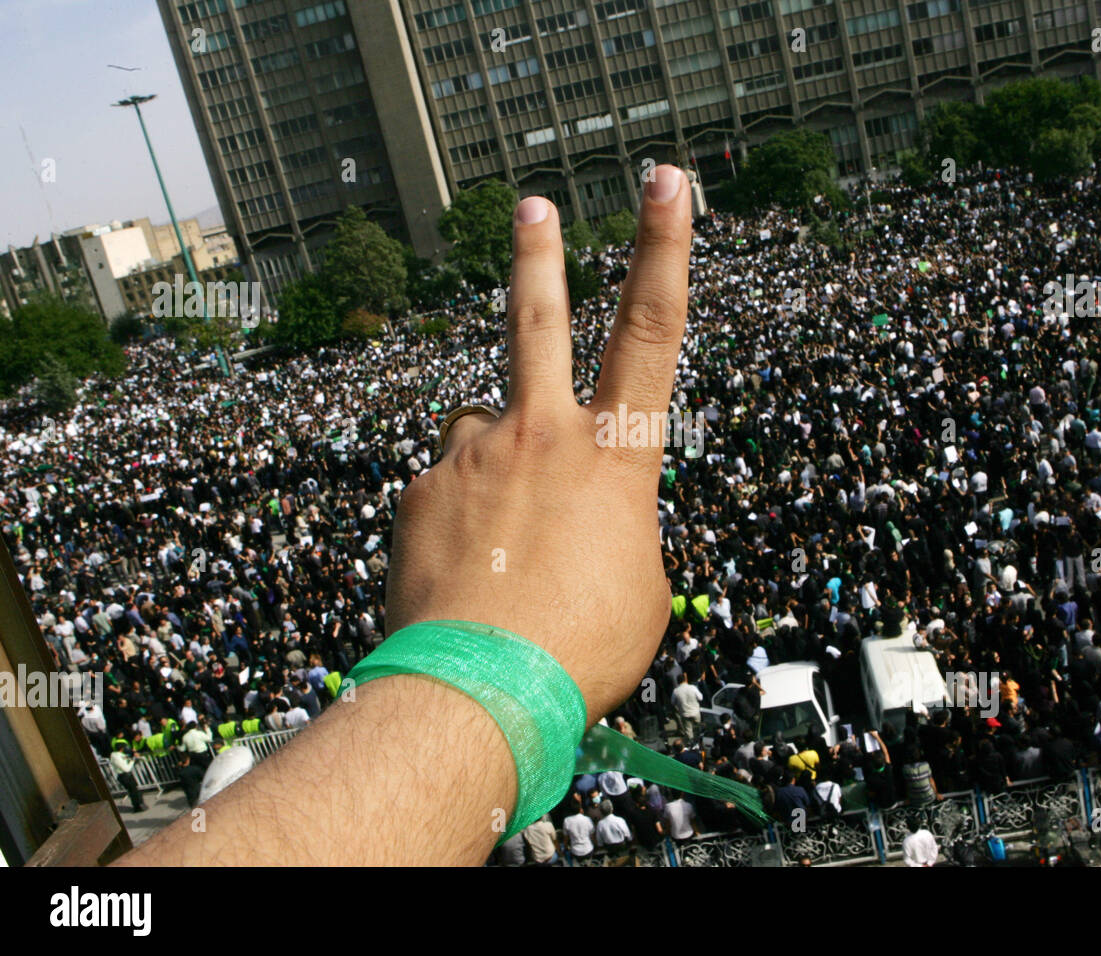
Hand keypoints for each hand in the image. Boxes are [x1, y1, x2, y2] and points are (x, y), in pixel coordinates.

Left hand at [385, 168, 692, 722]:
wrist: (481, 690)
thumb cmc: (581, 648)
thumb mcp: (641, 587)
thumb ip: (620, 529)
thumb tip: (585, 518)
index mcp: (616, 456)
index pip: (653, 329)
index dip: (665, 248)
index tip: (666, 182)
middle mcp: (544, 435)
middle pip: (540, 321)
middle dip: (542, 258)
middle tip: (533, 208)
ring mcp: (475, 454)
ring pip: (484, 431)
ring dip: (494, 468)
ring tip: (497, 545)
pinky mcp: (422, 487)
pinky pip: (445, 485)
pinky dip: (457, 518)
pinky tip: (461, 568)